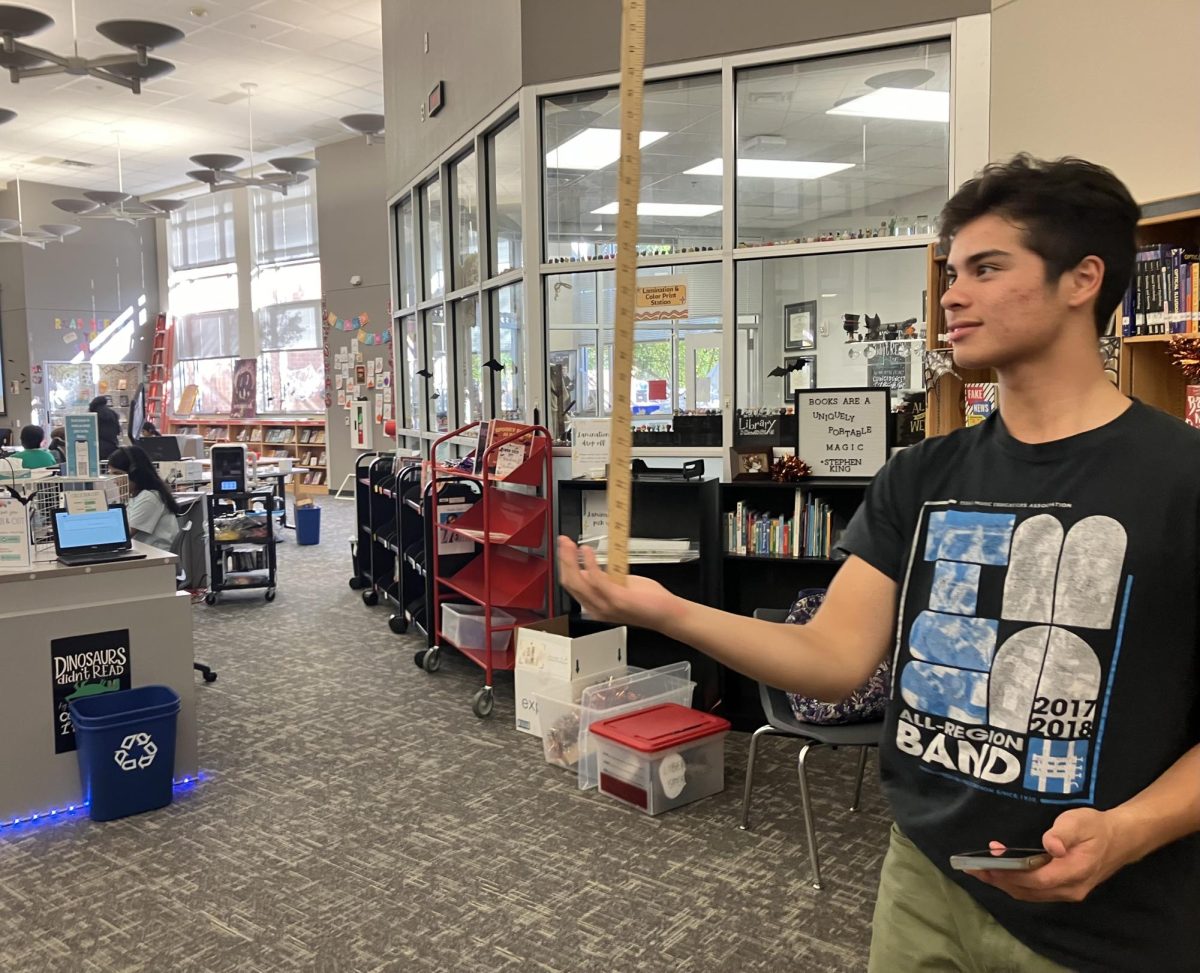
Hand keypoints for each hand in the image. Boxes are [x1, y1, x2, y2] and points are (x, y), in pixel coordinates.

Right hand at [556, 535, 681, 630]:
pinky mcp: (616, 599)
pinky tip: (588, 551)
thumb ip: (604, 580)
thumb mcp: (619, 588)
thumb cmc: (648, 602)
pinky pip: (596, 579)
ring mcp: (604, 605)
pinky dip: (589, 563)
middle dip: (564, 559)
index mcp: (595, 606)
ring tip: (571, 544)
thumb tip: (590, 568)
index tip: (565, 548)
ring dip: (571, 559)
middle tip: (564, 542)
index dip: (565, 564)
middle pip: (569, 582)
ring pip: (576, 581)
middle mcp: (595, 608)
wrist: (667, 614)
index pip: (571, 584)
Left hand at [966, 807, 1135, 902]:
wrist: (1121, 839)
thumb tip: (1050, 846)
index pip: (1035, 880)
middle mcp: (1070, 889)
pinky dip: (1016, 883)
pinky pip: (1035, 891)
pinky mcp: (1065, 889)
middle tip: (973, 868)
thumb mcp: (1080, 822)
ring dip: (1005, 883)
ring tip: (982, 869)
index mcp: (1073, 873)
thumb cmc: (1097, 827)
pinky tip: (1003, 870)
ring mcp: (1068, 892)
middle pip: (1028, 891)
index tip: (986, 865)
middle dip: (999, 880)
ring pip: (1030, 894)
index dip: (1009, 875)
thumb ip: (1063, 833)